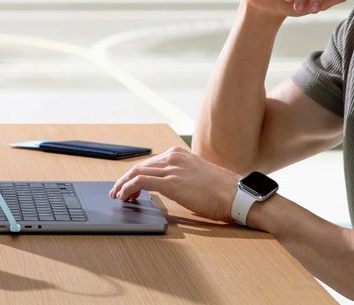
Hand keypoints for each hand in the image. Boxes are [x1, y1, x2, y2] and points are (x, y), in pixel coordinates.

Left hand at [108, 147, 239, 222]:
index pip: (149, 162)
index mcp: (180, 155)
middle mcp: (173, 158)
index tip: (128, 184)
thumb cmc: (223, 191)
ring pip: (136, 173)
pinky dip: (127, 189)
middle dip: (125, 179)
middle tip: (117, 191)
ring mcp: (171, 169)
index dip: (134, 174)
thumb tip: (168, 188)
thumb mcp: (198, 177)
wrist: (236, 195)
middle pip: (139, 166)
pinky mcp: (170, 182)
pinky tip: (124, 197)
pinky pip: (139, 183)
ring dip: (122, 185)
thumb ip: (182, 177)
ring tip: (118, 197)